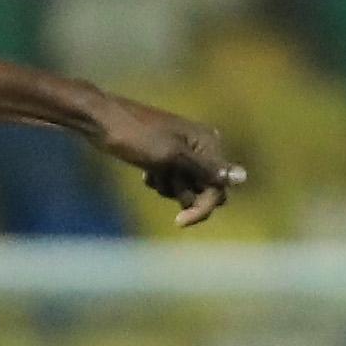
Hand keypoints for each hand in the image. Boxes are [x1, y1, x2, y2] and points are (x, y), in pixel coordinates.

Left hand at [85, 92, 242, 227]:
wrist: (101, 122)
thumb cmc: (135, 136)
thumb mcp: (171, 157)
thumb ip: (206, 169)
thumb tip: (243, 177)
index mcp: (209, 143)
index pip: (218, 187)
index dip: (202, 207)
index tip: (179, 223)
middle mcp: (202, 146)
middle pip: (206, 189)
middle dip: (183, 193)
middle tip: (162, 180)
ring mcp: (183, 152)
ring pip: (186, 187)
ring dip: (169, 187)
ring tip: (152, 171)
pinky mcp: (165, 156)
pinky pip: (171, 181)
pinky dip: (159, 182)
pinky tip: (146, 172)